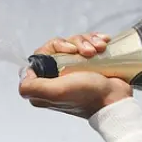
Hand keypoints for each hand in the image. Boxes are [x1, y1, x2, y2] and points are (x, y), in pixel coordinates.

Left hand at [18, 32, 132, 118]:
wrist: (115, 99)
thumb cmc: (88, 96)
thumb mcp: (55, 92)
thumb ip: (31, 86)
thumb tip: (25, 74)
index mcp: (44, 85)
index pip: (42, 54)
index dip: (55, 47)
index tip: (70, 51)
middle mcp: (57, 77)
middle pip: (60, 46)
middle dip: (76, 44)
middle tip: (88, 52)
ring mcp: (74, 71)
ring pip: (75, 44)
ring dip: (89, 42)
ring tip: (99, 50)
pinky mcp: (89, 66)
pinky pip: (88, 45)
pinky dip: (96, 41)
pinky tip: (103, 44)